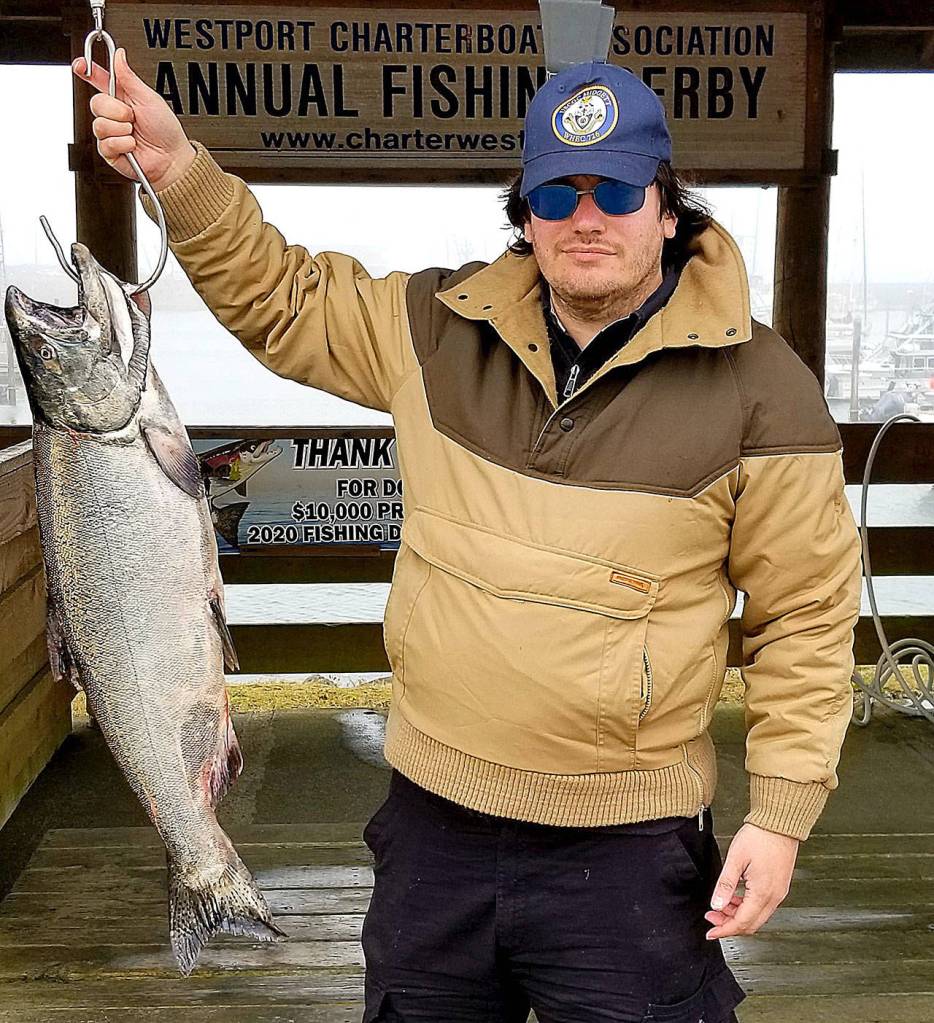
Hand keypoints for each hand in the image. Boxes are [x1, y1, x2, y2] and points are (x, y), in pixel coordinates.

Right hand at [72, 47, 195, 190]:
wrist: (172, 159)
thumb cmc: (166, 130)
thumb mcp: (149, 99)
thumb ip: (129, 78)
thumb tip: (119, 55)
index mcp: (122, 97)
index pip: (98, 80)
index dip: (87, 71)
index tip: (81, 65)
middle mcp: (114, 114)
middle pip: (96, 103)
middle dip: (116, 110)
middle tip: (132, 117)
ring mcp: (111, 133)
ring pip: (99, 124)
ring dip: (121, 129)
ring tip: (134, 133)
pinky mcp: (109, 151)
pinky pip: (105, 143)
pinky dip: (122, 144)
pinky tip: (132, 146)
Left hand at [704, 822, 797, 939]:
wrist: (779, 824)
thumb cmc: (760, 837)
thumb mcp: (736, 860)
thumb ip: (725, 885)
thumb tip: (716, 905)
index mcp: (763, 893)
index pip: (742, 922)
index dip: (724, 930)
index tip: (711, 933)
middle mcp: (774, 897)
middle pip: (751, 924)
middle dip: (729, 924)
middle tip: (712, 917)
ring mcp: (779, 892)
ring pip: (757, 916)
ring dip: (737, 914)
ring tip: (720, 904)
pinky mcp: (779, 886)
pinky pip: (762, 905)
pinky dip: (747, 906)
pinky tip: (734, 896)